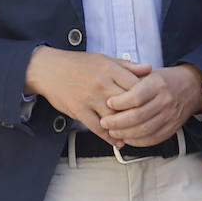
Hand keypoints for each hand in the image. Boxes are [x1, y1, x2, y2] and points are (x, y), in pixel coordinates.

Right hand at [24, 47, 146, 144]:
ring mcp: (90, 98)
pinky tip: (117, 141)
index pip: (137, 85)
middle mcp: (102, 84)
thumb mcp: (105, 59)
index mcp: (110, 70)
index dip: (147, 95)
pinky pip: (97, 128)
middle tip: (149, 122)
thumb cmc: (79, 64)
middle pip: (128, 103)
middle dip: (139, 113)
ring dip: (126, 128)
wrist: (48, 69)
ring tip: (135, 134)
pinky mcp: (79, 110)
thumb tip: (149, 69)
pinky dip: (109, 137)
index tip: (153, 103)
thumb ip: (128, 66)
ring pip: (114, 117)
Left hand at [99, 62, 201, 146]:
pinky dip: (137, 141)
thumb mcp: (149, 73)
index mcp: (158, 85)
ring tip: (113, 131)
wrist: (192, 86)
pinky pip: (153, 139)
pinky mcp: (172, 127)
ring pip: (144, 130)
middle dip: (117, 122)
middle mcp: (166, 100)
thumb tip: (110, 92)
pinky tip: (127, 137)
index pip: (136, 97)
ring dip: (124, 133)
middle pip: (138, 116)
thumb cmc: (166, 81)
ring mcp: (170, 116)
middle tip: (105, 122)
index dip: (119, 103)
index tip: (108, 103)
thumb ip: (130, 81)